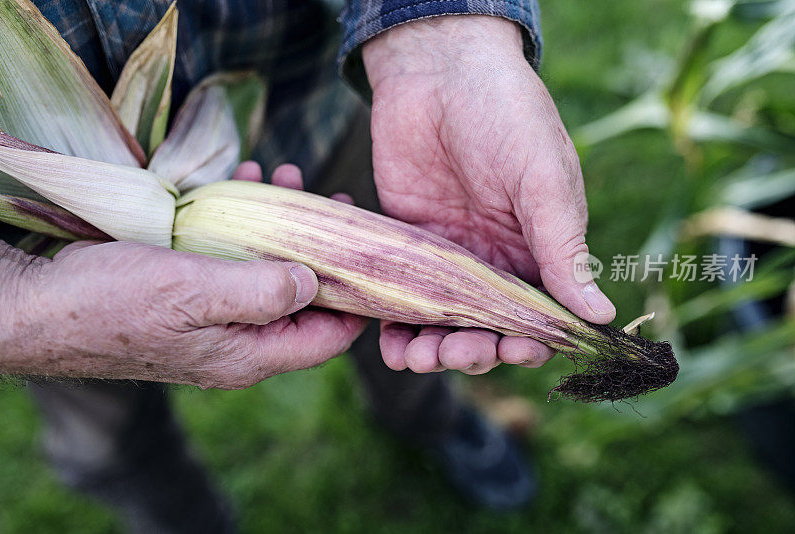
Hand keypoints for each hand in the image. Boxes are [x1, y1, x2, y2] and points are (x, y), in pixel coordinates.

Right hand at [0, 163, 366, 387]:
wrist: (39, 306)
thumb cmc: (111, 303)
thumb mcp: (194, 293)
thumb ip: (262, 292)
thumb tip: (316, 284)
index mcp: (249, 354)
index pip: (328, 336)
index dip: (357, 298)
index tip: (367, 250)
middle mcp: (238, 343)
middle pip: (302, 299)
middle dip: (318, 247)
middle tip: (325, 199)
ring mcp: (213, 320)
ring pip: (267, 273)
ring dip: (279, 227)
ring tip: (281, 177)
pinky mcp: (190, 298)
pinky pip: (232, 262)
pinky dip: (242, 226)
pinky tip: (238, 186)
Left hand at [363, 15, 615, 374]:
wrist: (438, 71)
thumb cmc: (506, 116)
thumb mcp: (544, 180)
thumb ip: (564, 249)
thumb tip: (600, 316)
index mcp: (537, 250)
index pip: (537, 316)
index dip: (528, 343)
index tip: (516, 351)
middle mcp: (493, 262)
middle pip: (486, 329)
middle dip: (474, 351)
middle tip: (454, 352)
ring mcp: (446, 256)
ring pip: (442, 323)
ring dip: (433, 350)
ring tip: (418, 357)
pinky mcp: (405, 245)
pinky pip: (401, 297)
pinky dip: (396, 327)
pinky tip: (392, 343)